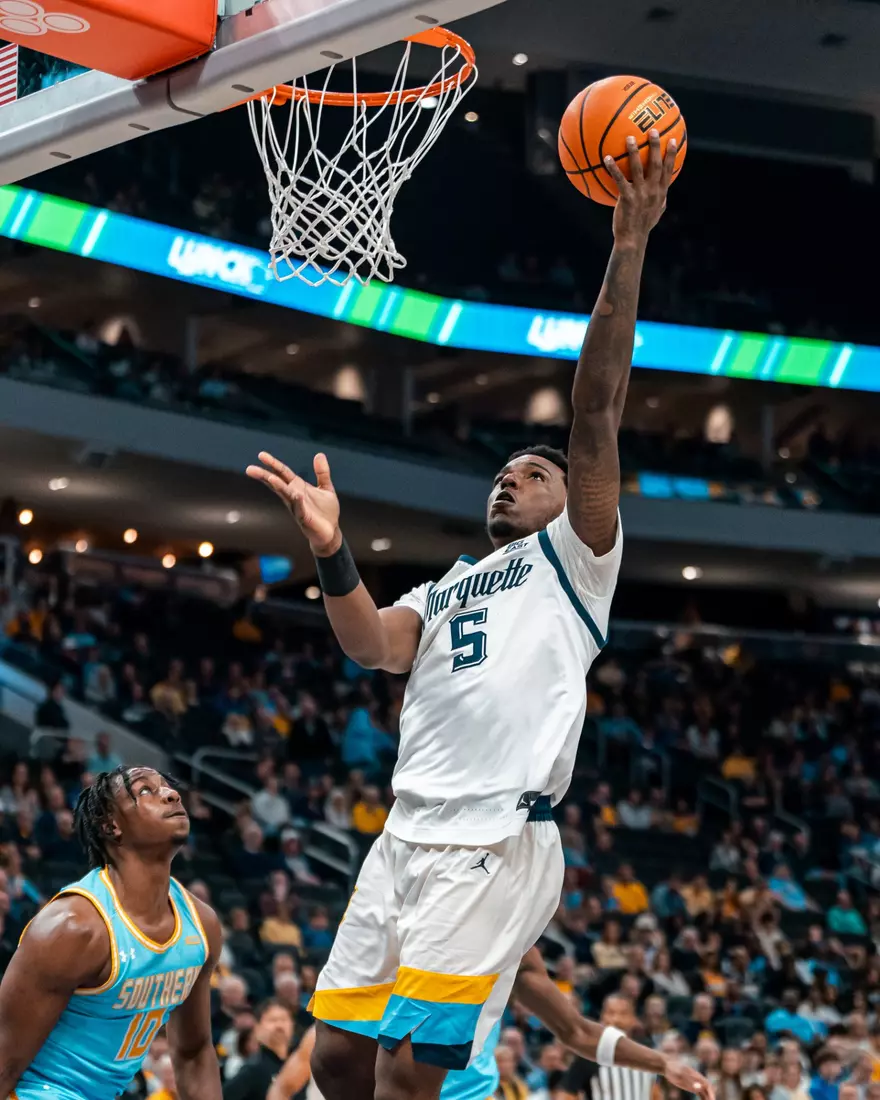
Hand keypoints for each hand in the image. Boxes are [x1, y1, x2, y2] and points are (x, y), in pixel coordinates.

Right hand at [246, 451, 340, 555]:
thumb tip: (319, 454)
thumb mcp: (326, 487)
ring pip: (285, 495)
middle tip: (249, 469)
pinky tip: (296, 495)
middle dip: (264, 475)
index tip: (261, 455)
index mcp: (297, 486)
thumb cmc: (326, 511)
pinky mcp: (304, 518)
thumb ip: (322, 472)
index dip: (273, 463)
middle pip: (276, 483)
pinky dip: (297, 502)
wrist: (330, 532)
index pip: (282, 472)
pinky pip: (299, 508)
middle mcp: (293, 495)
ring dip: (278, 487)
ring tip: (270, 478)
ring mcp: (296, 507)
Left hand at [604, 128, 676, 244]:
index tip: (672, 140)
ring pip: (638, 168)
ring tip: (630, 137)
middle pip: (656, 164)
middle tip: (652, 130)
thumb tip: (664, 192)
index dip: (671, 155)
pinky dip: (613, 168)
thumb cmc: (643, 226)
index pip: (668, 170)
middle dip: (655, 146)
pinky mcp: (627, 198)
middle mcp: (652, 191)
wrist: (633, 239)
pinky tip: (606, 158)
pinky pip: (619, 180)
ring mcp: (640, 194)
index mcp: (660, 193)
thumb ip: (660, 199)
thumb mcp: (657, 212)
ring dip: (634, 152)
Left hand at [662, 1057, 714, 1099]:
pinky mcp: (691, 1086)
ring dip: (707, 1098)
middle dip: (710, 1097)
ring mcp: (695, 1082)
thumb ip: (690, 1080)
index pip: (707, 1085)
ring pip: (704, 1092)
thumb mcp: (680, 1075)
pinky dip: (703, 1098)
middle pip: (707, 1089)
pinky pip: (700, 1093)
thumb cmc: (673, 1069)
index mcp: (696, 1075)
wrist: (667, 1065)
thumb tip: (700, 1088)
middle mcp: (697, 1079)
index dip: (711, 1093)